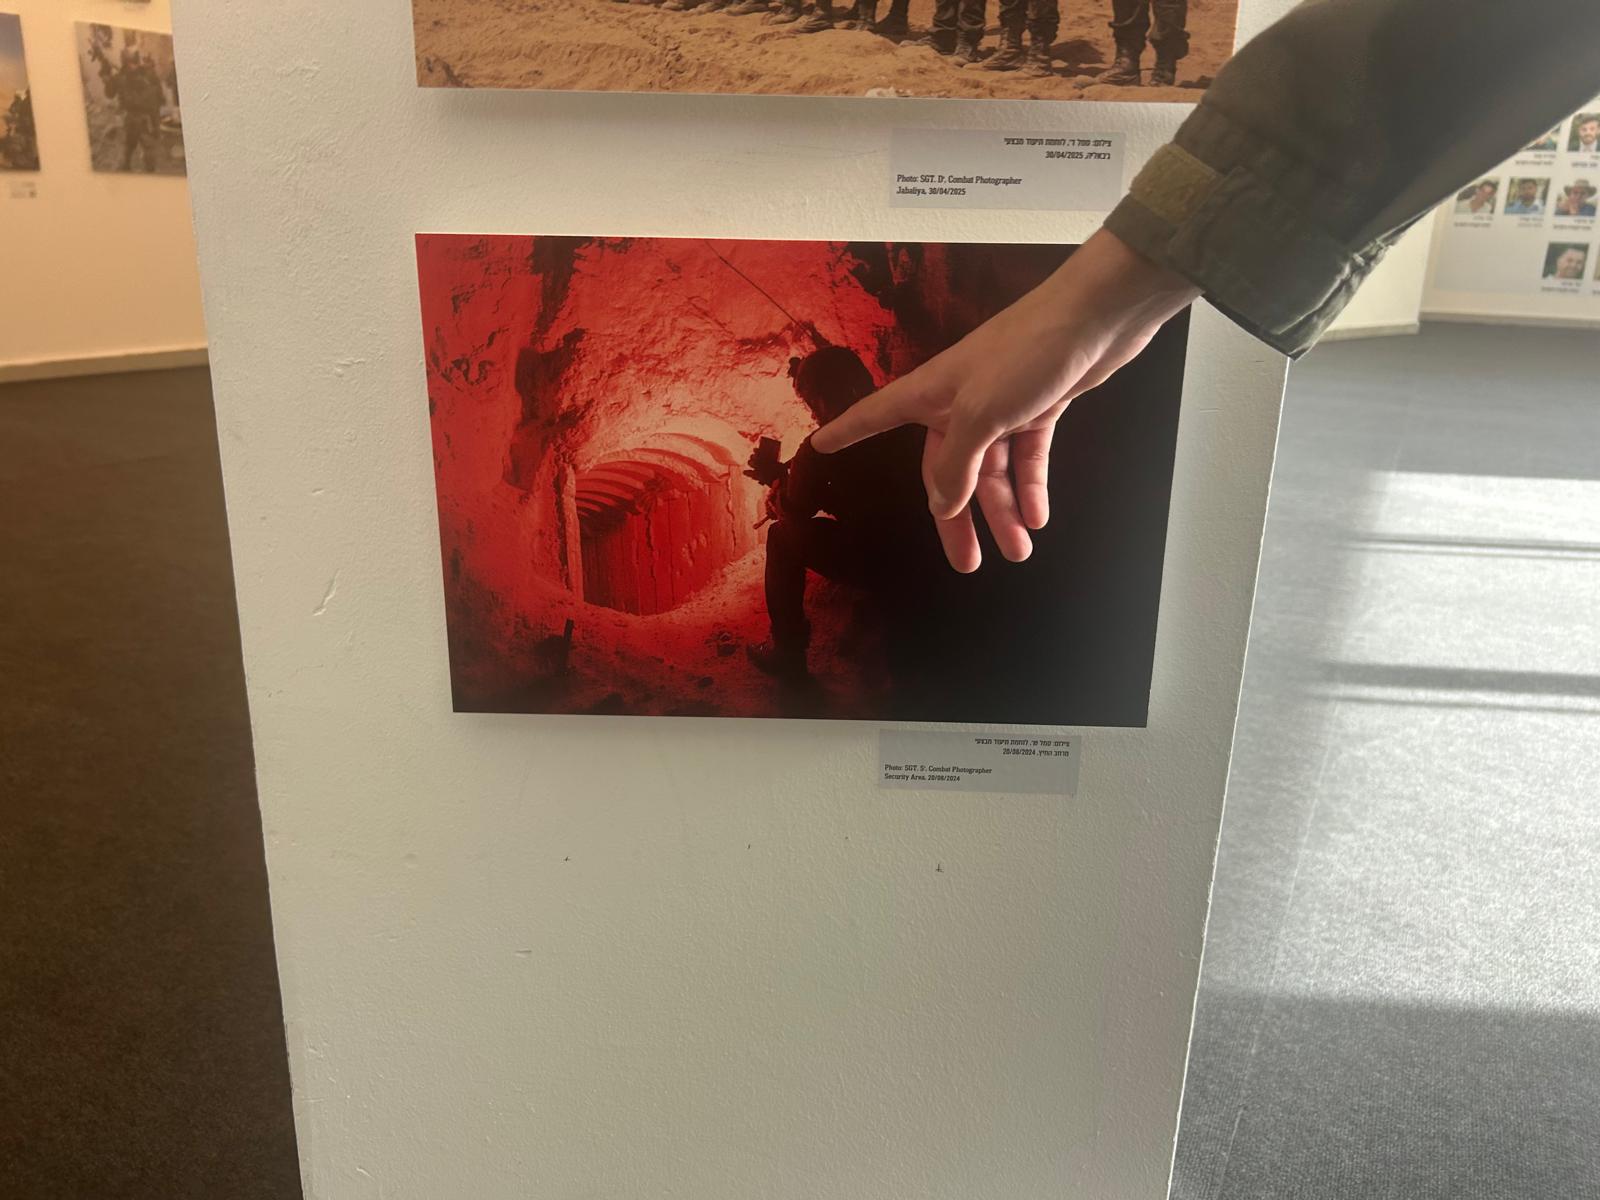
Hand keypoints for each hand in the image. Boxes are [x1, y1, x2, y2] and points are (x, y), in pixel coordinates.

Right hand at [811, 230, 1199, 571]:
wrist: (1097, 317)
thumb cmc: (1027, 352)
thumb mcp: (981, 413)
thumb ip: (957, 462)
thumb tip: (942, 504)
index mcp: (932, 394)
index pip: (875, 416)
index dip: (847, 432)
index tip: (820, 445)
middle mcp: (960, 401)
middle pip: (948, 469)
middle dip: (959, 518)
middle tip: (966, 563)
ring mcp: (1001, 404)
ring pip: (993, 471)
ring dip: (1004, 511)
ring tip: (1018, 550)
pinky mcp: (1038, 406)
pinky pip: (1026, 457)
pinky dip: (1030, 486)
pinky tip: (1037, 516)